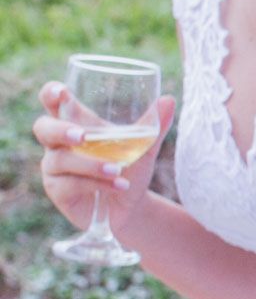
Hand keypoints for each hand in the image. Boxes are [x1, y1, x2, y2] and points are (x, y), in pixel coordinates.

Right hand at [35, 81, 174, 232]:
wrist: (131, 206)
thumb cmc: (130, 169)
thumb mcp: (143, 147)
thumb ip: (154, 125)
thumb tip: (169, 100)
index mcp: (75, 123)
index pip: (53, 102)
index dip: (51, 93)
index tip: (61, 92)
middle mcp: (58, 143)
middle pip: (43, 128)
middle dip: (61, 131)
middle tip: (83, 136)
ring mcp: (54, 167)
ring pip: (61, 160)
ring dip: (91, 164)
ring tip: (118, 170)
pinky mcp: (57, 190)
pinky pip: (70, 184)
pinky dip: (96, 183)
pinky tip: (120, 186)